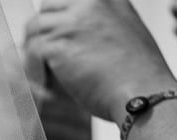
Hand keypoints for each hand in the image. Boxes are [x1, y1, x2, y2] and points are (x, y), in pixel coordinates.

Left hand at [25, 0, 176, 124]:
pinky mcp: (59, 44)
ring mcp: (73, 22)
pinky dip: (31, 66)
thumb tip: (75, 38)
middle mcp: (89, 3)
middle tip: (41, 53)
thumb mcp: (126, 32)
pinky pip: (31, 50)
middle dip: (42, 30)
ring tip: (40, 69)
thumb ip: (100, 25)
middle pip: (47, 8)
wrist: (144, 93)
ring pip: (34, 28)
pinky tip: (41, 80)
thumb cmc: (139, 75)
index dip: (58, 17)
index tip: (53, 34)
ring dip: (33, 49)